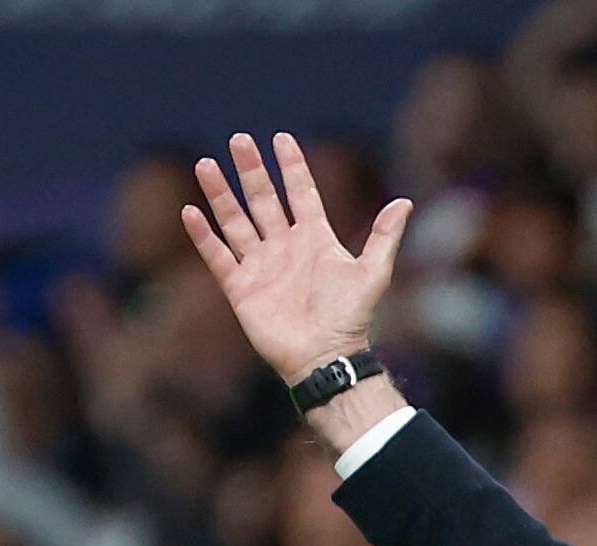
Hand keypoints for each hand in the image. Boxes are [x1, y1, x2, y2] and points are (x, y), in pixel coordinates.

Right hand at [182, 133, 411, 385]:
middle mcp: (285, 247)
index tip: (280, 138)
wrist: (325, 356)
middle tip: (239, 139)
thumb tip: (405, 202)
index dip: (292, 166)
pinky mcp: (241, 288)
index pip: (301, 193)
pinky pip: (218, 256)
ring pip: (236, 221)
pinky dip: (204, 235)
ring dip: (221, 193)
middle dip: (251, 170)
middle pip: (263, 199)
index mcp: (315, 238)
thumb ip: (384, 236)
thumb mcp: (373, 273)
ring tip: (205, 164)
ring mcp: (261, 266)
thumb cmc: (351, 318)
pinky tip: (190, 211)